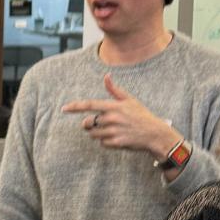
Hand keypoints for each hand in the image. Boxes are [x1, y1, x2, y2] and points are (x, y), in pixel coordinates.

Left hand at [60, 75, 180, 155]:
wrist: (154, 133)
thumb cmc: (141, 115)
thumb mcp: (130, 100)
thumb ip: (115, 90)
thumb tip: (106, 76)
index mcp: (114, 106)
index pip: (89, 105)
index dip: (74, 107)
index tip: (64, 109)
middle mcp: (112, 118)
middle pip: (88, 123)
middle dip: (88, 124)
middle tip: (95, 124)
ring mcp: (114, 131)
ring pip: (93, 134)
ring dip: (97, 133)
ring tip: (110, 130)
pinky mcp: (116, 143)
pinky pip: (102, 143)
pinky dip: (106, 141)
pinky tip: (116, 138)